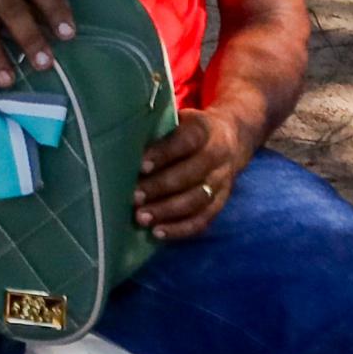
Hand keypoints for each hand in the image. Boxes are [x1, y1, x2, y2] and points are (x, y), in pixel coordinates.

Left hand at [133, 101, 263, 238]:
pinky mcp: (221, 203)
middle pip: (191, 174)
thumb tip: (121, 147)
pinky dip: (180, 229)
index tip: (141, 166)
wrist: (231, 139)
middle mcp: (218, 156)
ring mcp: (222, 182)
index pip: (186, 141)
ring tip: (141, 218)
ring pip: (197, 200)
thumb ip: (157, 131)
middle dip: (160, 187)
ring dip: (167, 211)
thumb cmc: (188, 131)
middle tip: (133, 197)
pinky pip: (203, 220)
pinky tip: (157, 233)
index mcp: (205, 130)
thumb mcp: (178, 120)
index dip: (164, 154)